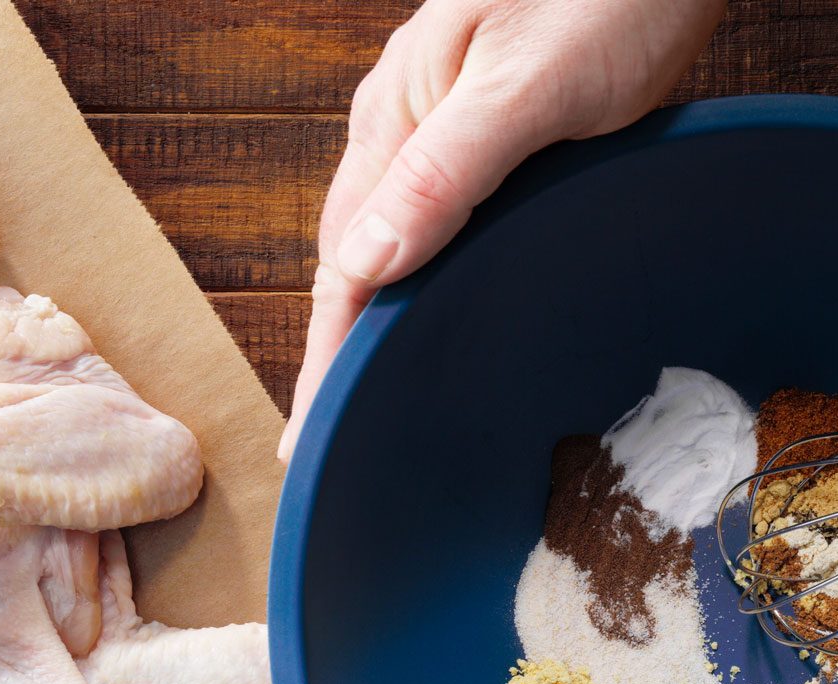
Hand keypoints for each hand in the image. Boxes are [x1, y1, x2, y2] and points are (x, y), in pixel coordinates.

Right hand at [281, 0, 726, 460]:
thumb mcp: (527, 87)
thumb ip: (445, 173)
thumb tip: (366, 265)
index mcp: (398, 116)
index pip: (343, 263)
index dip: (326, 355)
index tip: (311, 440)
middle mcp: (409, 124)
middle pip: (356, 258)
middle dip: (342, 349)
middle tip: (335, 441)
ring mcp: (450, 126)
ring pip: (397, 241)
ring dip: (383, 317)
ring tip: (375, 396)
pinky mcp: (498, 131)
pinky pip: (444, 222)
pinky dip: (431, 279)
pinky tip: (446, 311)